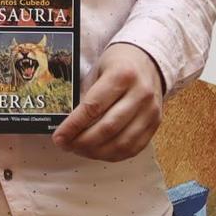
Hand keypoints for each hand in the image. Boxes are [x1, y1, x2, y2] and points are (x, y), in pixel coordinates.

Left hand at [53, 42, 163, 161]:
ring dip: (97, 152)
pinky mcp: (156, 123)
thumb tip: (67, 126)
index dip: (73, 126)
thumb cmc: (118, 65)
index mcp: (122, 75)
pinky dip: (114, 155)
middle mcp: (140, 94)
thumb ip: (86, 96)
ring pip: (122, 143)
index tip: (59, 137)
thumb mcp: (99, 71)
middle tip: (66, 145)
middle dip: (82, 143)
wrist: (149, 60)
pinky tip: (99, 152)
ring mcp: (151, 111)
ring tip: (80, 150)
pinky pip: (134, 148)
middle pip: (108, 128)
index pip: (93, 107)